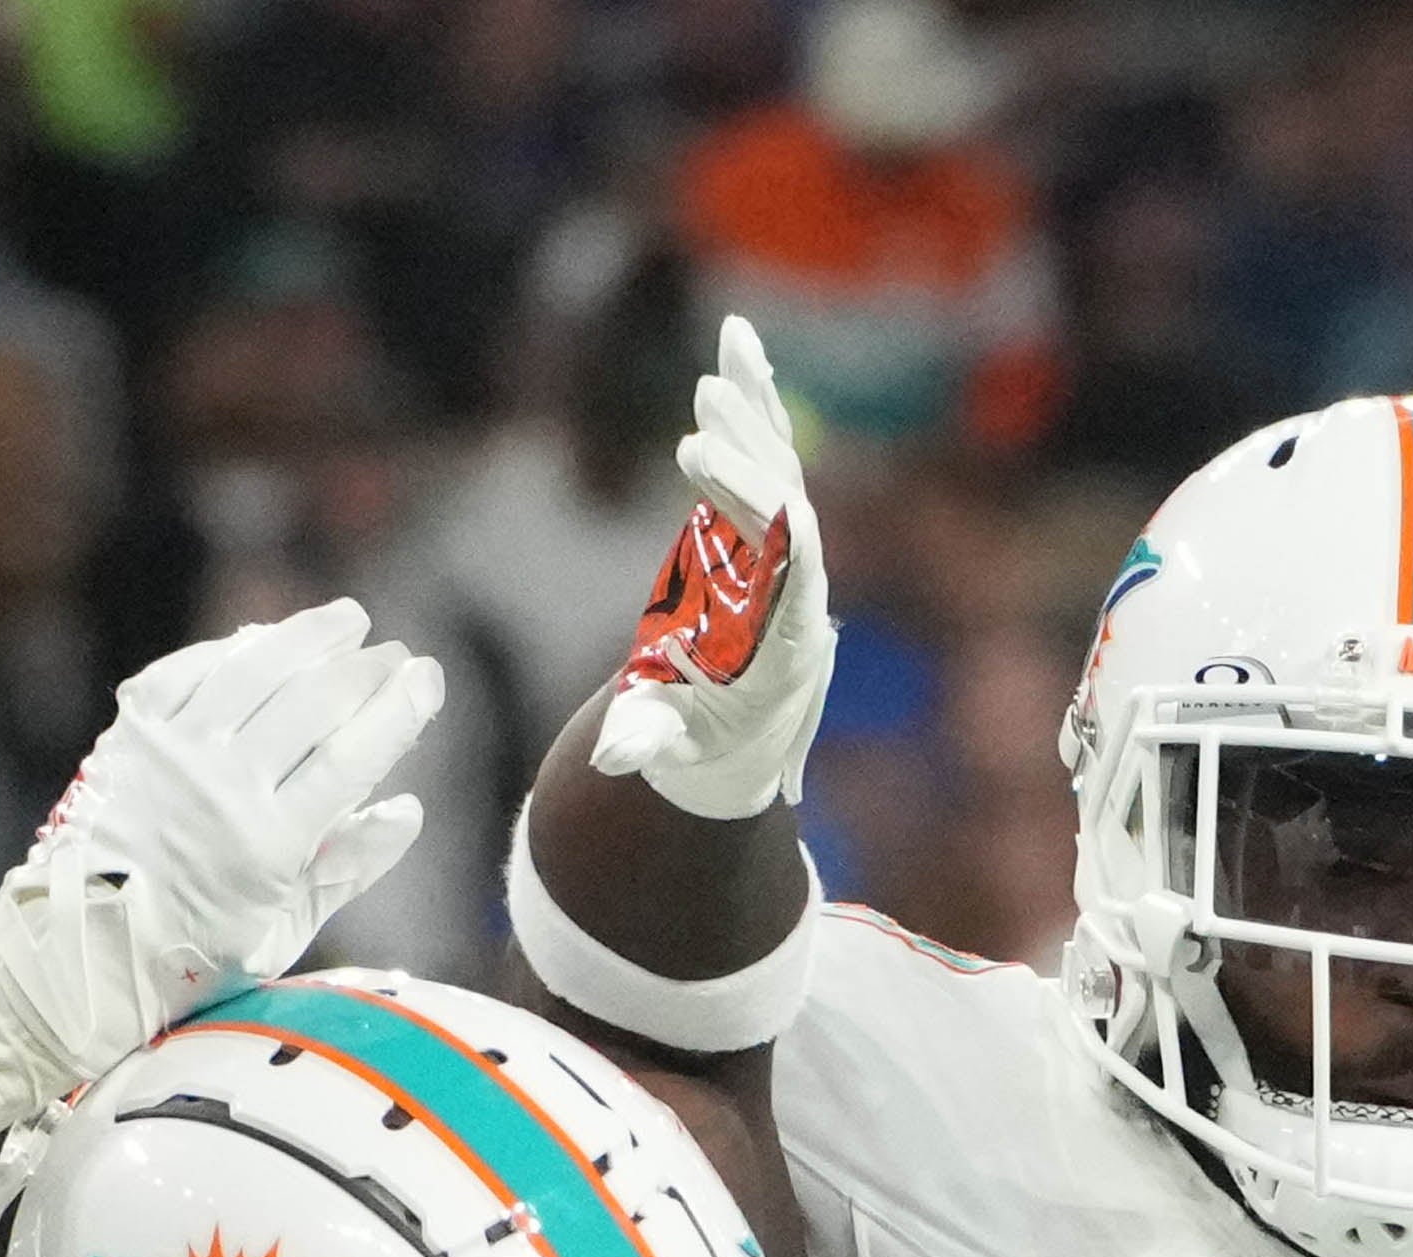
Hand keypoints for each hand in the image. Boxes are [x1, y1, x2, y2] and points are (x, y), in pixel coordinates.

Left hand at [0, 599, 453, 1151]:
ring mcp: (173, 754)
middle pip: (310, 703)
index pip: (350, 758)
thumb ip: (346, 869)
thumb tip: (407, 811)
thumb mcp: (280, 934)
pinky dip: (233, 650)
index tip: (427, 679)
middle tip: (396, 653)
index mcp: (267, 847)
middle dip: (363, 668)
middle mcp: (220, 790)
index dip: (396, 711)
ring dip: (306, 637)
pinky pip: (191, 672)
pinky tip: (263, 640)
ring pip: (253, 671)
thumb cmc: (189, 959)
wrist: (77, 951)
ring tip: (346, 620)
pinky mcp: (132, 734)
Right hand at [587, 317, 835, 825]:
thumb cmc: (697, 740)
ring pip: (782, 466)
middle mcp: (800, 583)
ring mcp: (786, 546)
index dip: (753, 511)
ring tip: (725, 356)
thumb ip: (644, 739)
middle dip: (745, 455)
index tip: (698, 469)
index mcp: (787, 638)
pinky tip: (736, 343)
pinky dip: (752, 401)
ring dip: (753, 412)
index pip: (788, 564)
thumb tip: (612, 757)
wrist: (737, 729)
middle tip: (702, 408)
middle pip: (786, 504)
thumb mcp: (668, 744)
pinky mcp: (765, 518)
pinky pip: (767, 452)